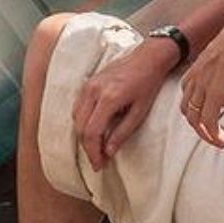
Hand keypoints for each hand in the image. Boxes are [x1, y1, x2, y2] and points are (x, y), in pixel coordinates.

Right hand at [69, 36, 181, 169]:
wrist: (148, 57)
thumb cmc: (148, 83)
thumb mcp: (140, 112)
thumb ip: (122, 132)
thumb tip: (108, 151)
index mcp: (109, 98)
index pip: (92, 132)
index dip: (93, 152)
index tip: (99, 165)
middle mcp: (94, 90)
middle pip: (80, 127)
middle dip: (87, 147)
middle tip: (98, 161)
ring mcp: (89, 84)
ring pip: (76, 117)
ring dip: (83, 135)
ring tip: (97, 147)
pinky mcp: (89, 82)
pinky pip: (78, 106)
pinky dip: (82, 121)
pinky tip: (93, 129)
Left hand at [177, 5, 223, 147]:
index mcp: (203, 62)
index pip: (189, 87)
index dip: (195, 102)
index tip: (207, 111)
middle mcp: (199, 74)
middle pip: (187, 105)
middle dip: (197, 121)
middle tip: (211, 130)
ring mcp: (204, 86)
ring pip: (194, 117)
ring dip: (204, 132)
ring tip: (217, 139)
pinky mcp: (213, 97)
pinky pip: (208, 123)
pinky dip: (213, 135)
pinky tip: (223, 140)